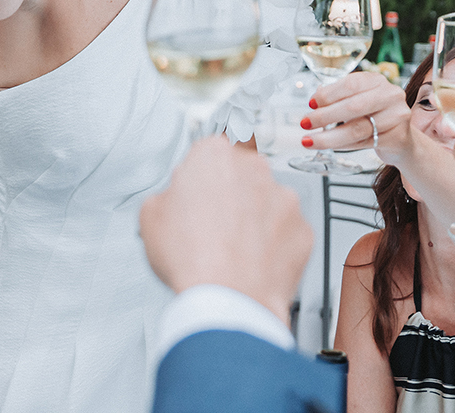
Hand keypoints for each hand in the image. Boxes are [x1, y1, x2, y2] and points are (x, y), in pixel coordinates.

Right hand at [139, 137, 308, 322]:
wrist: (228, 302)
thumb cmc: (191, 259)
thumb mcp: (151, 216)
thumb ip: (168, 194)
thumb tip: (176, 198)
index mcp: (214, 155)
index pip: (208, 154)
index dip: (200, 179)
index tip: (196, 197)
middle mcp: (254, 168)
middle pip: (241, 175)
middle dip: (231, 196)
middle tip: (212, 228)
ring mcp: (284, 198)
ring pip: (267, 203)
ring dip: (254, 220)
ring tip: (233, 252)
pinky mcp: (303, 229)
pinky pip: (287, 232)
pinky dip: (275, 245)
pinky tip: (254, 264)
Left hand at [305, 72, 415, 167]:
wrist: (402, 138)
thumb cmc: (375, 115)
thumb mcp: (358, 100)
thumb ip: (338, 98)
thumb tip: (315, 101)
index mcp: (377, 81)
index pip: (351, 84)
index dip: (328, 94)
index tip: (311, 104)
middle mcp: (390, 95)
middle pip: (353, 106)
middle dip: (325, 116)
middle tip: (306, 123)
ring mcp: (397, 116)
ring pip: (357, 129)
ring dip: (329, 137)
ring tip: (310, 141)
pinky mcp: (397, 138)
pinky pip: (364, 143)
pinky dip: (343, 146)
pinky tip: (331, 147)